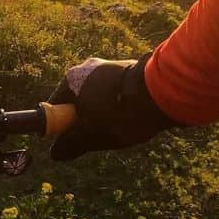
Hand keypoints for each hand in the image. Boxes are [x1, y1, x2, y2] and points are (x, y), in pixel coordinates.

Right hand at [48, 54, 179, 160]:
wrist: (162, 93)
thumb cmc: (120, 115)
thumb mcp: (91, 135)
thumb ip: (70, 144)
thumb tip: (55, 154)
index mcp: (71, 79)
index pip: (57, 106)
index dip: (63, 125)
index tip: (75, 138)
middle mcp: (87, 66)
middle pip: (79, 99)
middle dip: (87, 117)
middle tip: (100, 134)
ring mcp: (110, 64)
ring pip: (100, 94)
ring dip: (106, 109)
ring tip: (122, 125)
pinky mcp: (131, 67)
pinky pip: (118, 89)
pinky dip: (121, 102)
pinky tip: (134, 114)